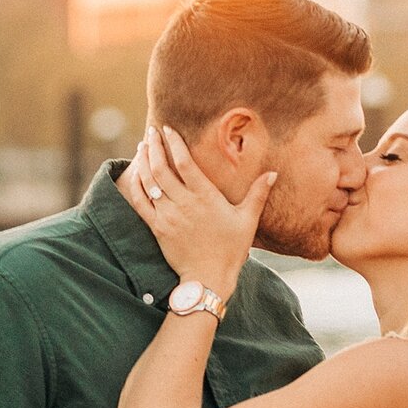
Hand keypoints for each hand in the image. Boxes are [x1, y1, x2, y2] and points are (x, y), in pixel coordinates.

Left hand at [126, 124, 270, 293]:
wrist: (209, 278)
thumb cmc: (230, 249)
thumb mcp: (247, 220)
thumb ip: (258, 194)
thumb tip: (273, 173)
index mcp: (205, 197)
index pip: (184, 163)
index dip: (174, 143)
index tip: (167, 129)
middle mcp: (184, 203)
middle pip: (162, 168)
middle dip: (154, 147)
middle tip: (152, 132)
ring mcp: (168, 216)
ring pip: (149, 182)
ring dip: (143, 162)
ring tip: (142, 147)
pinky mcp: (157, 228)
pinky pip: (141, 202)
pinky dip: (136, 185)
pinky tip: (135, 174)